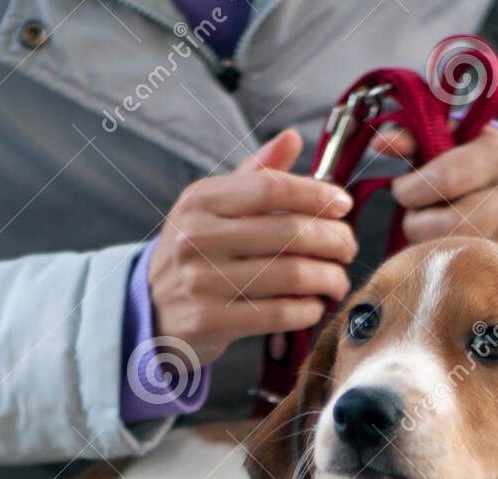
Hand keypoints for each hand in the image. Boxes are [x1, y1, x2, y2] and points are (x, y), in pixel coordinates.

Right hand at [148, 130, 356, 367]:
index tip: (343, 205)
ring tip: (338, 280)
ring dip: (327, 278)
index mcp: (201, 200)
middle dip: (332, 240)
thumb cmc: (193, 254)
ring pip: (289, 275)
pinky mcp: (211, 321)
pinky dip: (306, 310)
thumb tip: (293, 137)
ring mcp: (203, 281)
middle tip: (349, 248)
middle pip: (288, 232)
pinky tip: (314, 305)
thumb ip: (254, 175)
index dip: (316, 195)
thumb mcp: (211, 208)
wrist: (149, 309)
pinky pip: (277, 314)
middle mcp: (198, 237)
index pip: (270, 188)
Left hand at [371, 124, 497, 269]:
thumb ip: (413, 139)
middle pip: (450, 227)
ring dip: (433, 249)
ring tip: (434, 234)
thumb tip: (380, 143)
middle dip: (418, 226)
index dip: (410, 191)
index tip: (402, 190)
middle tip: (416, 217)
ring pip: (461, 258)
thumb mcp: (451, 140)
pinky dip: (456, 270)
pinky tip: (456, 253)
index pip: (442, 179)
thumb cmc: (476, 161)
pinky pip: (478, 278)